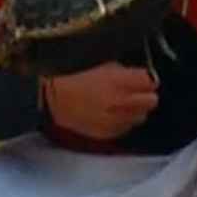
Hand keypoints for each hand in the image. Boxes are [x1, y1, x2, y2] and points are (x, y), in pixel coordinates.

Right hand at [42, 62, 158, 140]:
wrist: (45, 98)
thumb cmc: (67, 75)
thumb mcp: (96, 62)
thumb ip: (120, 69)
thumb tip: (135, 73)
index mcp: (119, 81)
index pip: (150, 80)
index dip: (145, 77)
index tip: (139, 76)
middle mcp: (121, 104)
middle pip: (151, 100)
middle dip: (144, 94)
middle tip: (133, 89)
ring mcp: (115, 121)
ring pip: (141, 117)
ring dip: (135, 109)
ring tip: (122, 102)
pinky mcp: (106, 134)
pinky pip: (126, 128)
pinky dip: (123, 121)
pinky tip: (111, 113)